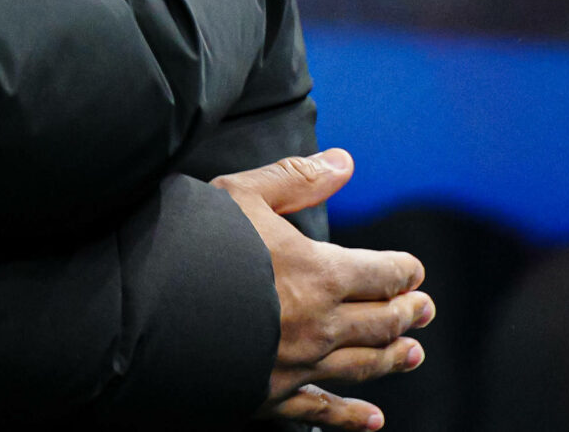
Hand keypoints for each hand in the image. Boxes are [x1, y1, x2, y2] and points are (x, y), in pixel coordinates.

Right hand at [217, 150, 433, 429]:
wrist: (144, 306)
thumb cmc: (189, 242)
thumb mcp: (239, 193)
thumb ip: (296, 180)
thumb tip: (345, 163)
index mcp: (318, 273)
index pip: (381, 274)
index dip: (403, 270)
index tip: (413, 270)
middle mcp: (319, 324)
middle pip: (380, 321)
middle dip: (407, 312)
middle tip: (424, 309)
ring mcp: (297, 364)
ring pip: (361, 365)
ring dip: (393, 357)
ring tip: (412, 353)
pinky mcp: (270, 394)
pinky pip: (321, 411)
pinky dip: (352, 416)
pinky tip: (373, 419)